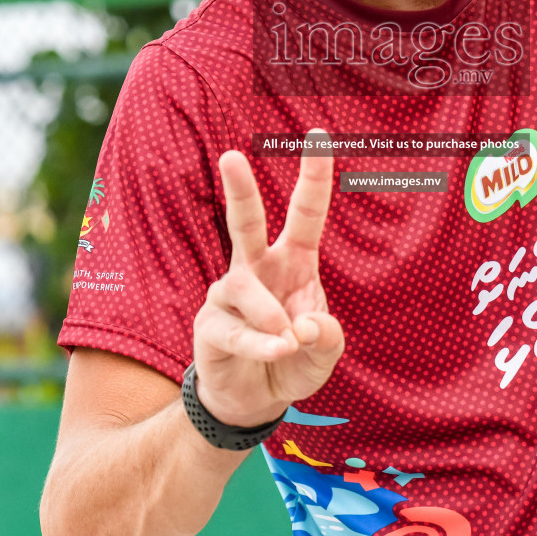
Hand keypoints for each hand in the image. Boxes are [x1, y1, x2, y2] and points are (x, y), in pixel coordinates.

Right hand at [191, 129, 344, 427]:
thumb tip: (303, 324)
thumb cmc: (293, 361)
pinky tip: (276, 352)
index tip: (319, 135)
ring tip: (287, 342)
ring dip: (270, 316)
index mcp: (294, 262)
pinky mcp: (209, 324)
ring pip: (243, 287)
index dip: (314, 176)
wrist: (254, 399)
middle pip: (246, 222)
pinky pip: (234, 329)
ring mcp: (229, 294)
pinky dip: (260, 344)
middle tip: (231, 156)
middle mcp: (258, 269)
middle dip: (238, 189)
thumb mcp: (324, 354)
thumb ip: (326, 337)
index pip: (305, 213)